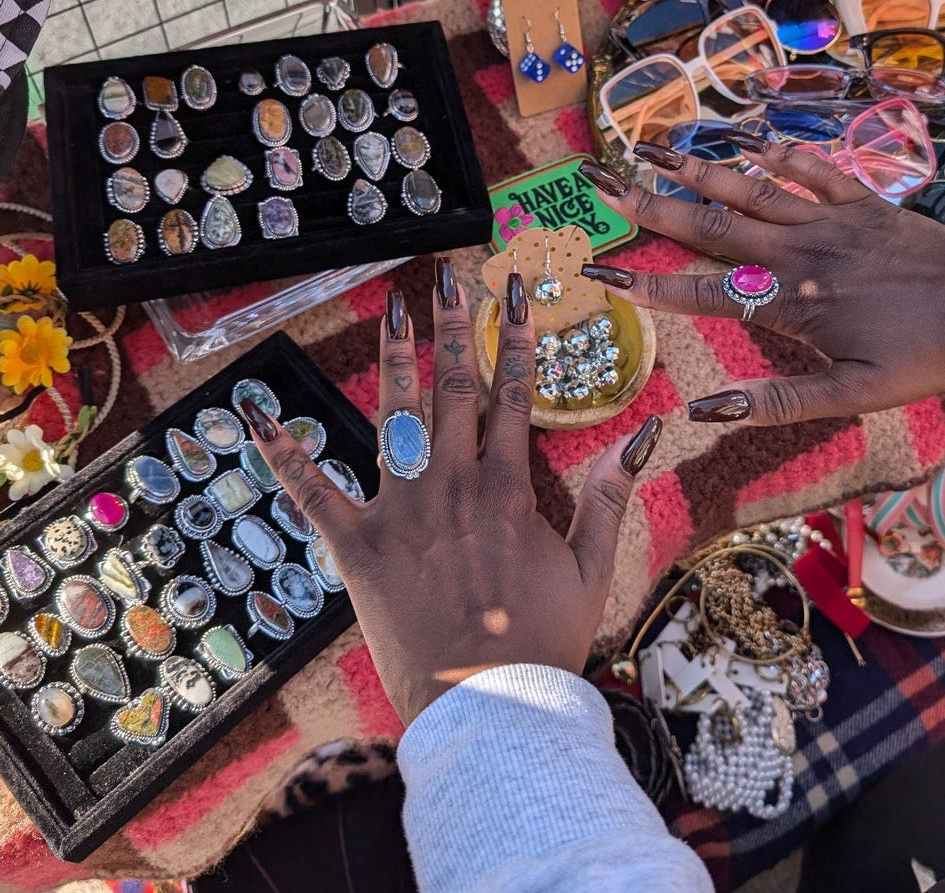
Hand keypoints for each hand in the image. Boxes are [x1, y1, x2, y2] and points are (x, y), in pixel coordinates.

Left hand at [242, 259, 661, 724]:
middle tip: (447, 277)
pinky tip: (260, 419)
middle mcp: (454, 485)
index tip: (512, 290)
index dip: (514, 335)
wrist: (488, 708)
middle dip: (453, 325)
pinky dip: (286, 456)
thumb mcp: (594, 568)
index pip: (514, 392)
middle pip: (454, 387)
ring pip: (394, 417)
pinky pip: (315, 493)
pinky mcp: (357, 547)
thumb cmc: (543, 641)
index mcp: (508, 488)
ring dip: (394, 358)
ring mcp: (402, 511)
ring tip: (392, 308)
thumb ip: (610, 496)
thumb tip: (643, 433)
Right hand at [578, 136, 944, 424]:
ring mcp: (831, 221)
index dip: (649, 286)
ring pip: (752, 189)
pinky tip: (754, 141)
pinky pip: (815, 170)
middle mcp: (799, 253)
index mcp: (792, 304)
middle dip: (653, 207)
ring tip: (655, 148)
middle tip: (604, 185)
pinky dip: (783, 154)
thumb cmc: (923, 356)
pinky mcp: (864, 201)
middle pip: (712, 227)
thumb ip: (776, 402)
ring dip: (701, 169)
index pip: (704, 295)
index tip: (601, 271)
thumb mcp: (852, 396)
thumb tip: (706, 410)